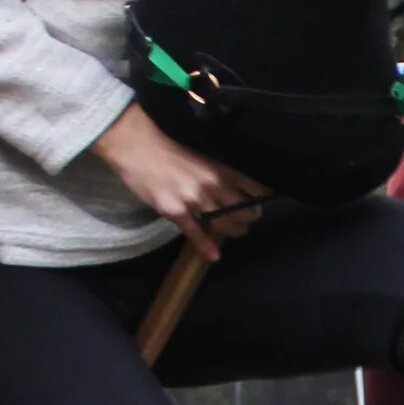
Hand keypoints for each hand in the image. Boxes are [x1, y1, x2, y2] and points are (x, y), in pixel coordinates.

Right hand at [92, 105, 263, 260]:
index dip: (262, 198)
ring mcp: (195, 200)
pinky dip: (207, 246)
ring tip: (238, 231)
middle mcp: (213, 185)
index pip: (252, 187)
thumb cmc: (168, 149)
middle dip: (249, 217)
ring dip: (234, 230)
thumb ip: (217, 173)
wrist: (138, 148)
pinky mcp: (177, 212)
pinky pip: (197, 233)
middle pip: (242, 209)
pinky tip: (214, 255)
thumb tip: (232, 188)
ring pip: (224, 223)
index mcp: (220, 168)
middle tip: (250, 220)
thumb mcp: (201, 156)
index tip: (265, 203)